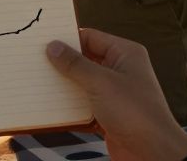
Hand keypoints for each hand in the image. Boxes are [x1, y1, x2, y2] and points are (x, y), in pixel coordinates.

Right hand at [47, 29, 186, 160]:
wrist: (152, 153)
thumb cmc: (133, 111)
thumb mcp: (100, 82)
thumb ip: (75, 64)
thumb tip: (53, 47)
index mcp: (125, 53)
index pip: (91, 37)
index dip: (67, 38)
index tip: (41, 41)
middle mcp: (121, 70)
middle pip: (85, 60)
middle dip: (63, 63)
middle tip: (34, 61)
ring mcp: (115, 93)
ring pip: (83, 84)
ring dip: (64, 86)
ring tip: (37, 82)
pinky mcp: (109, 114)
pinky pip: (84, 105)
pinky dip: (70, 107)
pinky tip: (50, 107)